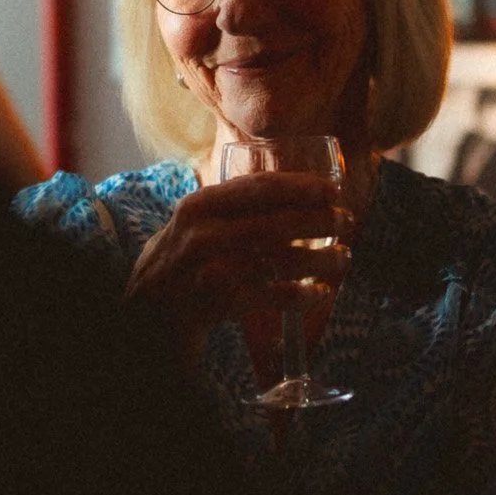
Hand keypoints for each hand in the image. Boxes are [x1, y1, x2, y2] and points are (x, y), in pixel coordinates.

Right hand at [126, 172, 352, 362]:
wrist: (148, 307)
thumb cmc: (182, 257)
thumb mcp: (196, 220)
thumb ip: (234, 203)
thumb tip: (297, 189)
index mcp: (200, 205)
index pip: (257, 188)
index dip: (300, 187)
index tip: (332, 188)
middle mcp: (203, 235)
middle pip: (273, 224)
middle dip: (317, 222)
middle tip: (347, 220)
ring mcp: (210, 271)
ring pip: (276, 262)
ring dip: (318, 260)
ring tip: (344, 258)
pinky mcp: (218, 305)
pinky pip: (269, 297)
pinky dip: (298, 295)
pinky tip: (319, 293)